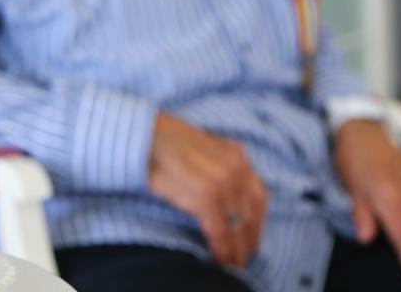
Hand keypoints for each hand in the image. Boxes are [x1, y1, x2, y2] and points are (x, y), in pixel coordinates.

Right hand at [147, 113, 267, 267]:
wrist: (143, 137)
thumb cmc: (165, 144)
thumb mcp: (202, 151)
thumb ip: (218, 168)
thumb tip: (225, 199)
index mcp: (236, 155)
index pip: (257, 195)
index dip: (257, 221)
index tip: (252, 239)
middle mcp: (235, 166)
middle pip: (251, 212)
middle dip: (249, 239)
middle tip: (244, 258)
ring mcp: (222, 180)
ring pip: (238, 223)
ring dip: (236, 248)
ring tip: (232, 264)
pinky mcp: (206, 194)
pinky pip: (220, 229)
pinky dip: (221, 247)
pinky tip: (218, 258)